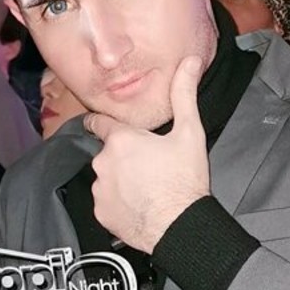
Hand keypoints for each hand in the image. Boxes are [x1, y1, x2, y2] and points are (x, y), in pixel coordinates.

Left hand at [85, 57, 208, 252]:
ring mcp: (100, 189)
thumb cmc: (184, 181)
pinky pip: (106, 202)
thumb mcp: (189, 133)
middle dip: (124, 157)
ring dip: (120, 179)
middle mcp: (103, 162)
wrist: (181, 227)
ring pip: (106, 178)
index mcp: (121, 140)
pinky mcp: (101, 213)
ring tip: (146, 188)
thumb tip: (190, 63)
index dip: (104, 123)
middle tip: (149, 166)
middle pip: (108, 153)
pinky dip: (119, 202)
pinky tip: (139, 205)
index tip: (105, 125)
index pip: (99, 123)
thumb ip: (184, 94)